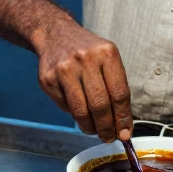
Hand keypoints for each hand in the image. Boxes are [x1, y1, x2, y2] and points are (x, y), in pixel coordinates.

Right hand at [33, 17, 132, 142]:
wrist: (56, 34)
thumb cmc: (88, 52)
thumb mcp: (108, 60)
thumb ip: (117, 90)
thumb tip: (123, 126)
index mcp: (107, 53)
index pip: (119, 93)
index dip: (123, 118)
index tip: (124, 132)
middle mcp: (85, 59)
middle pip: (100, 105)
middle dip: (106, 127)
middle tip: (108, 137)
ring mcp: (64, 69)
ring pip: (81, 110)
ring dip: (90, 127)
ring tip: (94, 130)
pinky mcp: (48, 79)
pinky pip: (65, 107)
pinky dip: (74, 114)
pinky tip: (78, 110)